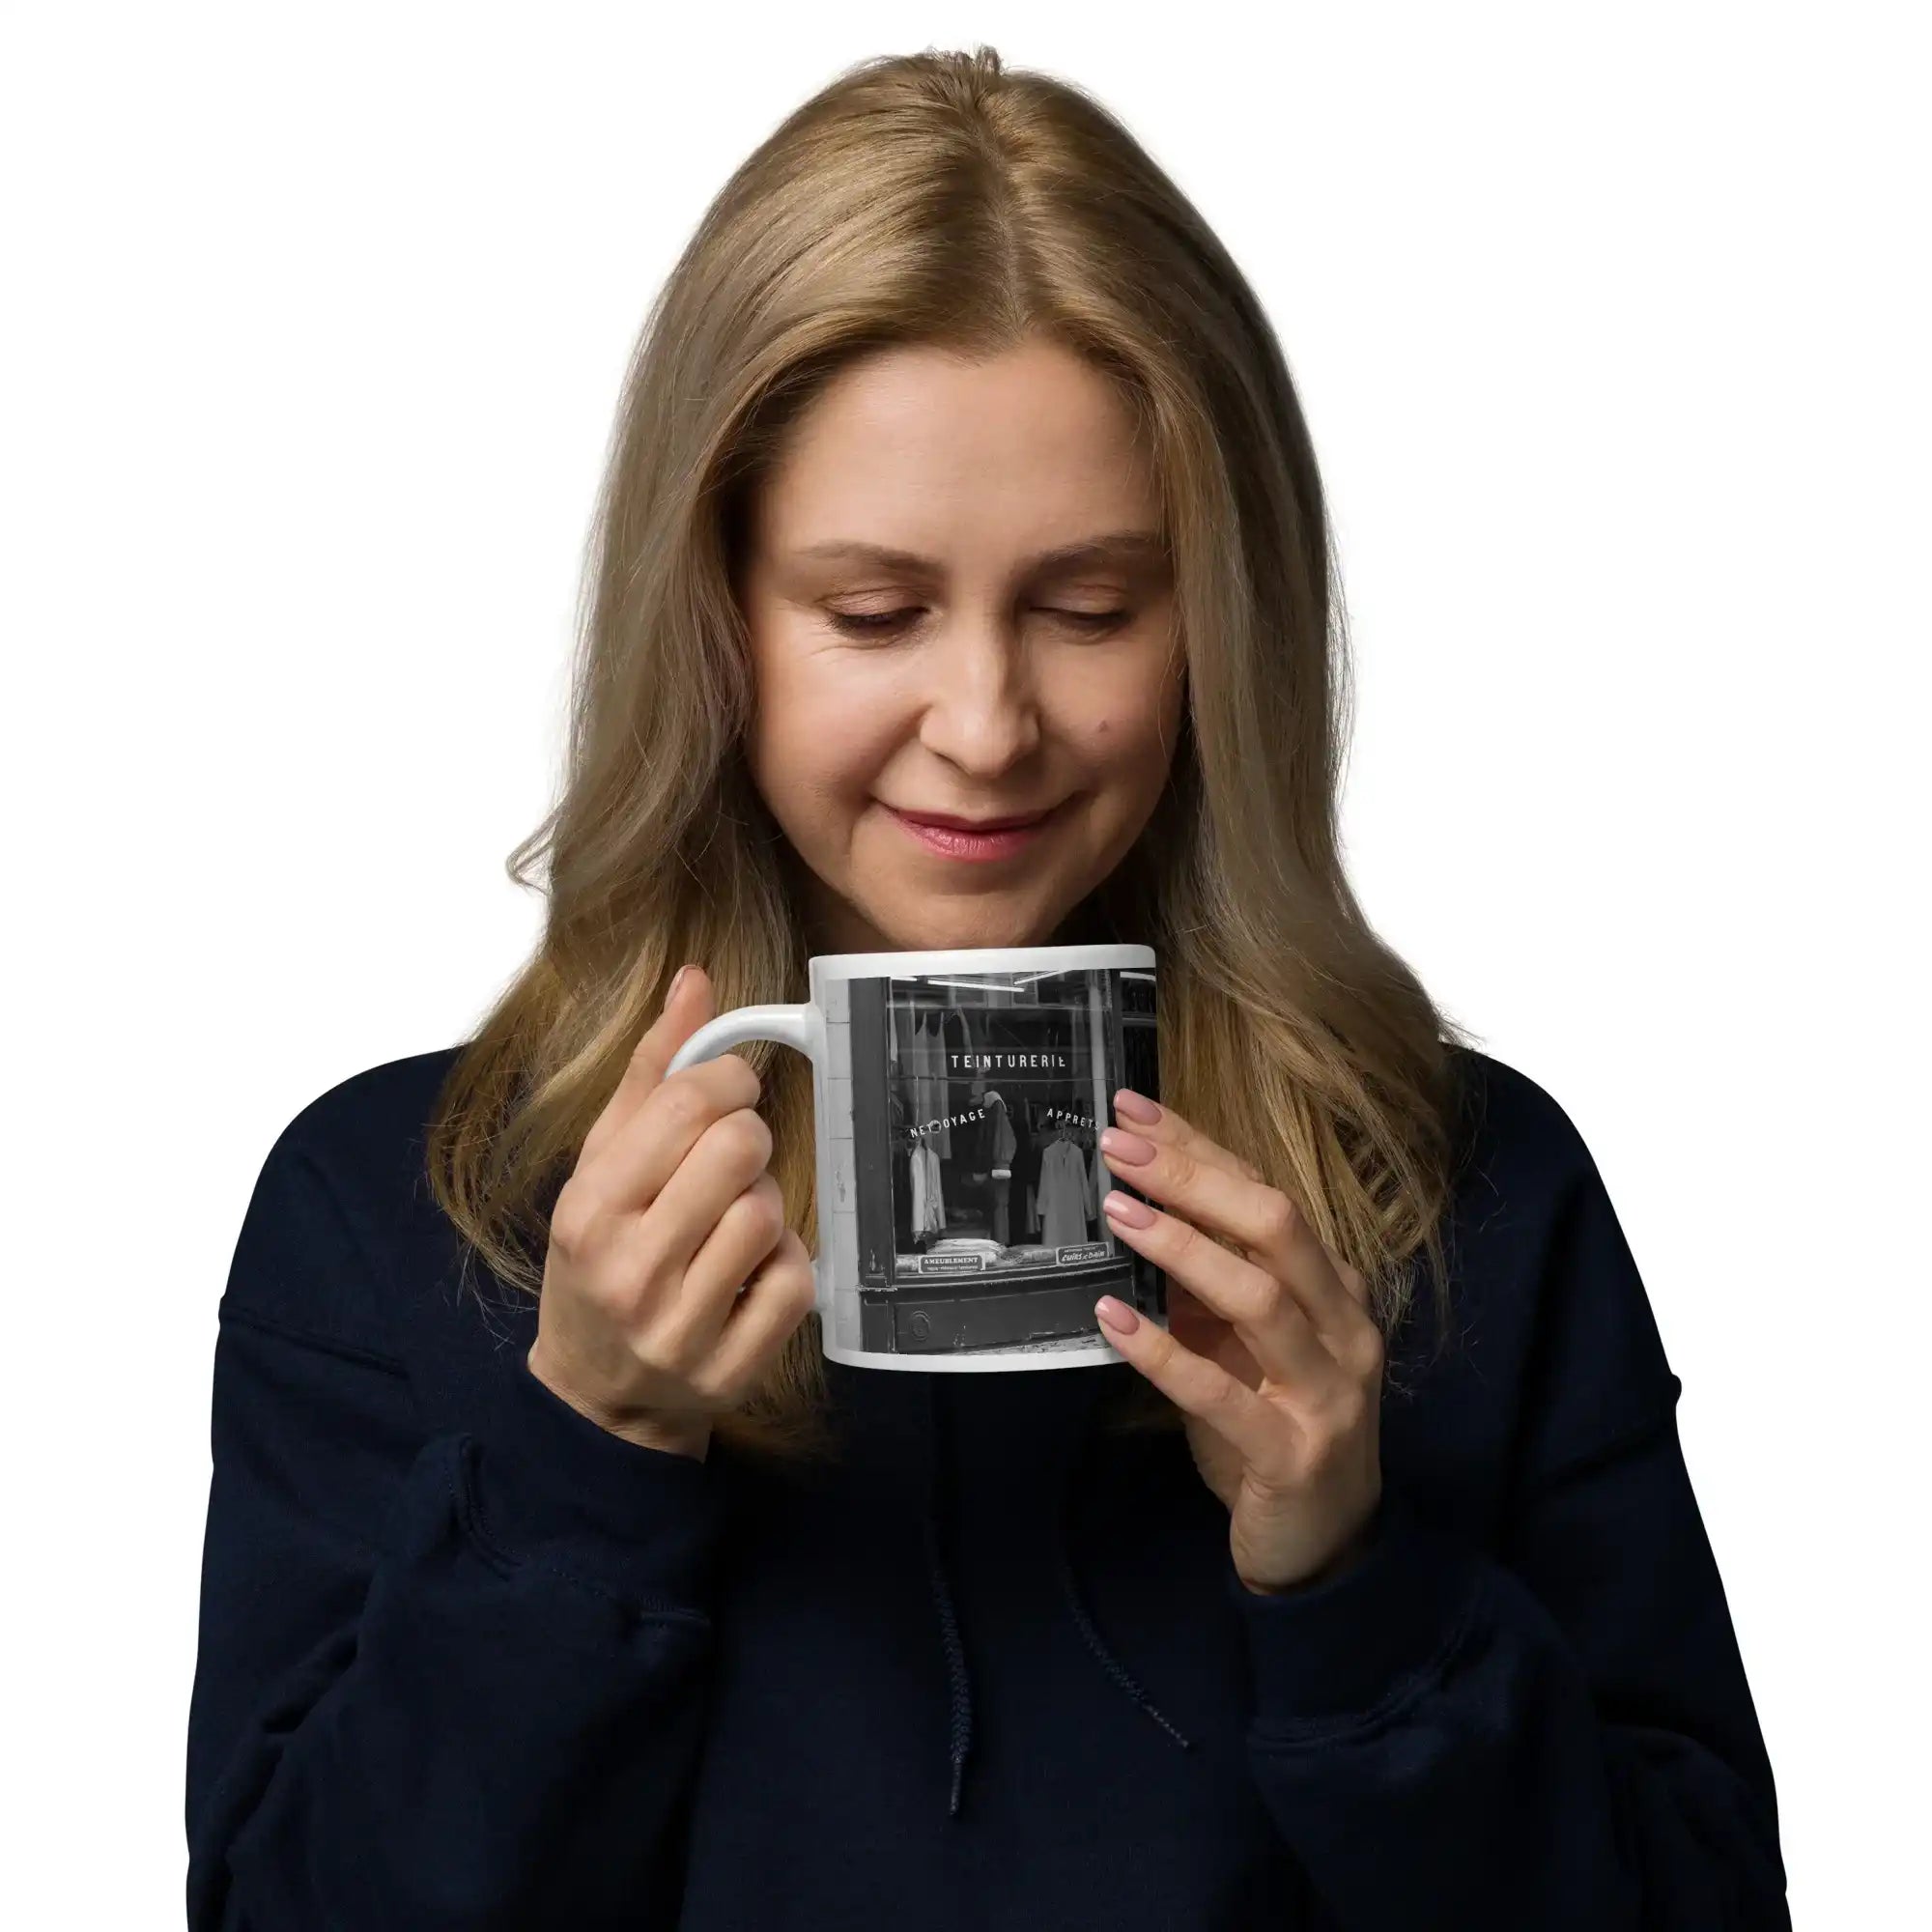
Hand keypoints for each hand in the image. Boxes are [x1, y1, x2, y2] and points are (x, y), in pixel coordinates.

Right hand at [528, 964, 817, 1459]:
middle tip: (729, 1158)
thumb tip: (695, 980)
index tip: (725, 1093)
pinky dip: (786, 1263)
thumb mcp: (601, 1163)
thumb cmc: (602, 1256)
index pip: (685, 1105)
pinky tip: (752, 1269)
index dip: (726, 1081)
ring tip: (732, 1218)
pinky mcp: (730, 1368)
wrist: (596, 1393)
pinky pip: (796, 1280)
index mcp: (590, 1208)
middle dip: (746, 1138)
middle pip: (738, 1150)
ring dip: (765, 1204)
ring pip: (770, 1213)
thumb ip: (650, 1072)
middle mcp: (630, 1269)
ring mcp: (681, 1327)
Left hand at [1092, 1089, 1386, 1595]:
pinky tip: (1113, 1322)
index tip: (1133, 1111)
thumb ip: (1206, 1282)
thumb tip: (1136, 1209)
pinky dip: (1165, 1355)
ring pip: (1259, 1297)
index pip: (1266, 1196)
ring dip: (1182, 1248)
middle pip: (1275, 1228)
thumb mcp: (1242, 1344)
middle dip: (1194, 1179)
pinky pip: (1222, 1396)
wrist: (1328, 1545)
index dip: (1199, 1149)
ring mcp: (1326, 1392)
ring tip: (1116, 1212)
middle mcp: (1343, 1328)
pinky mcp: (1292, 1455)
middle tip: (1117, 1147)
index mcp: (1334, 1288)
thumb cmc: (1278, 1426)